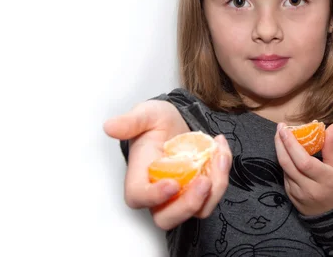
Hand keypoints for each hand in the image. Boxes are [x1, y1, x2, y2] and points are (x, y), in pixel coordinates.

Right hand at [104, 100, 232, 229]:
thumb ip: (130, 121)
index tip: (172, 184)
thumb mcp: (146, 114)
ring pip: (198, 209)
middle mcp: (158, 192)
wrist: (178, 122)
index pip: (139, 197)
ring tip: (219, 155)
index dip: (154, 197)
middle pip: (168, 217)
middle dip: (188, 205)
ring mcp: (180, 195)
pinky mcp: (200, 192)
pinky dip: (222, 175)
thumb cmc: (157, 123)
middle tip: (204, 181)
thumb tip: (110, 126)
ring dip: (215, 187)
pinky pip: (214, 194)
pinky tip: (221, 151)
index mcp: (139, 175)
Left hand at [274, 122, 332, 215]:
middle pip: (288, 164)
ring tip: (281, 137)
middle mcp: (309, 188)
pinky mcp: (291, 197)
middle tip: (279, 128)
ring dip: (280, 152)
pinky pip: (285, 177)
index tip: (285, 128)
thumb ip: (331, 147)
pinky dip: (285, 163)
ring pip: (285, 170)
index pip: (303, 161)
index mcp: (325, 179)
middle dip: (280, 144)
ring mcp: (298, 194)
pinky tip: (286, 154)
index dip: (291, 144)